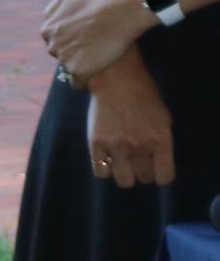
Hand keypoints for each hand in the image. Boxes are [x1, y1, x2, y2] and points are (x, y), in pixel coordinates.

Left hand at [43, 0, 152, 82]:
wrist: (121, 10)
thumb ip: (55, 6)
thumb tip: (50, 17)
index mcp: (48, 29)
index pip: (55, 40)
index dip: (71, 39)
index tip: (86, 38)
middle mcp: (52, 44)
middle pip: (61, 54)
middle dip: (74, 52)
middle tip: (95, 49)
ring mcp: (64, 58)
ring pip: (69, 69)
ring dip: (82, 66)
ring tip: (99, 60)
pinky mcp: (78, 70)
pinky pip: (77, 83)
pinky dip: (86, 81)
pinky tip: (96, 76)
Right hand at [88, 58, 177, 189]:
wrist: (116, 79)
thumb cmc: (144, 96)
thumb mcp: (163, 119)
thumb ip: (162, 142)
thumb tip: (158, 163)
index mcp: (160, 140)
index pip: (164, 177)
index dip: (162, 176)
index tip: (158, 170)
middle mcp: (139, 146)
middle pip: (144, 179)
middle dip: (143, 172)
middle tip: (139, 160)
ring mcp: (116, 146)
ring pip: (124, 181)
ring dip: (126, 174)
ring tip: (123, 163)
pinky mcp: (96, 144)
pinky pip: (101, 172)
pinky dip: (105, 169)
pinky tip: (108, 159)